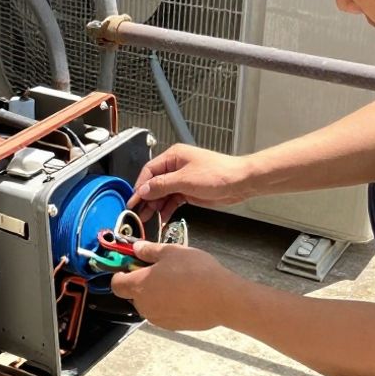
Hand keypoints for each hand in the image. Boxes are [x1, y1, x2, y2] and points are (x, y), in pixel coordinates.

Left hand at [110, 242, 237, 331]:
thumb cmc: (196, 272)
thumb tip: (136, 248)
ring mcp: (157, 318)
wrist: (222, 298)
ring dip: (156, 294)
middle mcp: (144, 305)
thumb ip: (149, 251)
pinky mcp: (172, 326)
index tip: (133, 264)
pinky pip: (163, 313)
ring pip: (149, 304)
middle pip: (133, 294)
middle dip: (142, 282)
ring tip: (177, 282)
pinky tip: (185, 295)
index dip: (122, 273)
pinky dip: (168, 305)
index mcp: (139, 285)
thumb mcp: (171, 252)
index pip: (116, 283)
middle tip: (161, 269)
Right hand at [127, 144, 250, 222]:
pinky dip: (167, 208)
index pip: (149, 171)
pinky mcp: (189, 191)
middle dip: (146, 198)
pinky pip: (173, 200)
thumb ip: (162, 185)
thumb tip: (143, 190)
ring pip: (163, 193)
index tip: (134, 200)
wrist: (241, 182)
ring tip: (147, 218)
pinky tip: (161, 217)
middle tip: (138, 213)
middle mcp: (176, 167)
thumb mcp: (185, 180)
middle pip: (154, 183)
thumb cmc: (218, 174)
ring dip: (155, 205)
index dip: (140, 186)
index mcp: (173, 157)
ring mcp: (182, 180)